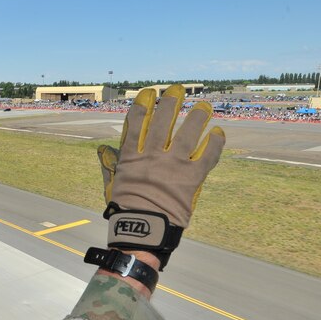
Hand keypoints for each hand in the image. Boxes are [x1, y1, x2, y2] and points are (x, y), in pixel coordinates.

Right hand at [97, 85, 224, 257]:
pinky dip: (214, 143)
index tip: (149, 94)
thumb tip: (102, 149)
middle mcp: (153, 155)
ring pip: (187, 133)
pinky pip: (207, 155)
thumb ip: (109, 164)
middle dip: (170, 103)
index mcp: (132, 156)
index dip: (144, 105)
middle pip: (163, 122)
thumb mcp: (114, 184)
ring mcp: (173, 165)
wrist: (144, 229)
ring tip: (204, 106)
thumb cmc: (126, 209)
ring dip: (197, 117)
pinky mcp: (191, 177)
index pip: (137, 123)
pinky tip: (218, 132)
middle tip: (177, 90)